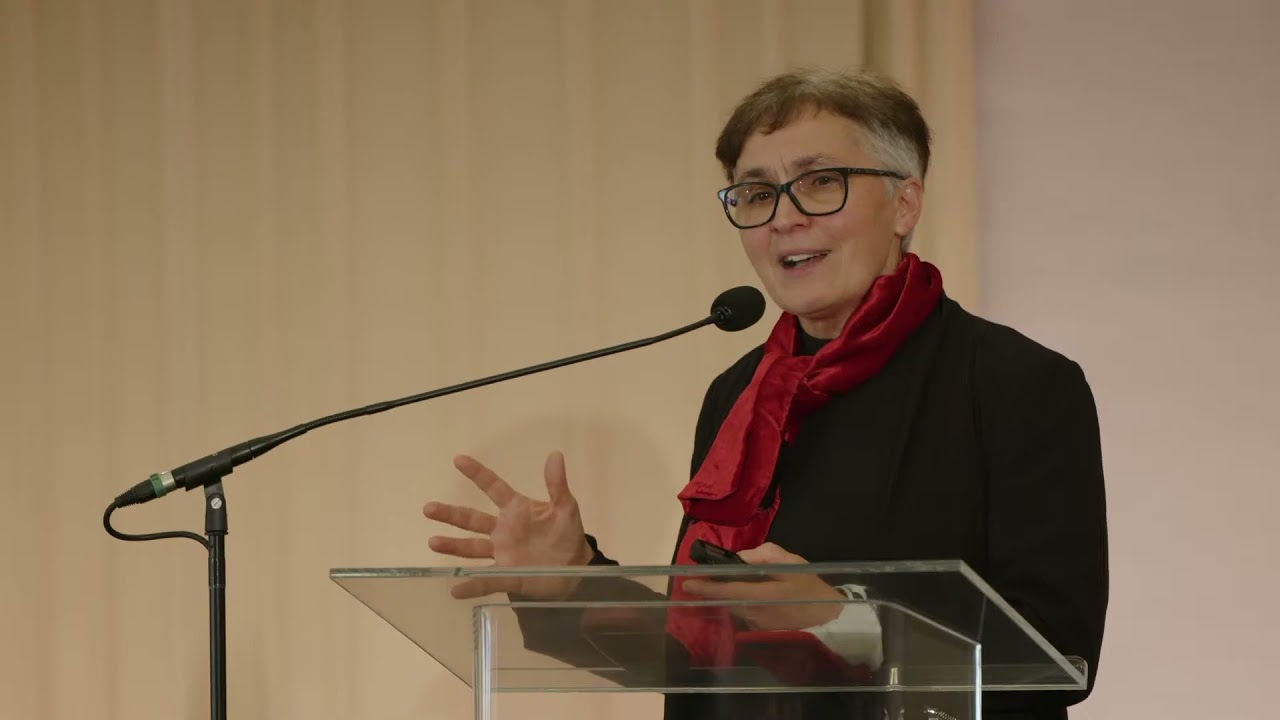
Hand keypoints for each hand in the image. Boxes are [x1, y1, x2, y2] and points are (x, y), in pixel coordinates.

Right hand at [423, 451, 593, 599]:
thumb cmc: (568, 536)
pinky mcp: (508, 577)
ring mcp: (502, 554)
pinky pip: (487, 581)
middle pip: (472, 519)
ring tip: (433, 542)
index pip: (493, 488)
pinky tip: (455, 590)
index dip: (477, 474)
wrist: (576, 570)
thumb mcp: (566, 508)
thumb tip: (555, 455)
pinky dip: (471, 586)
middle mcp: (503, 531)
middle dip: (450, 514)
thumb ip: (557, 485)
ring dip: (453, 546)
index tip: (458, 460)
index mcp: (516, 510)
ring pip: (472, 548)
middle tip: (428, 509)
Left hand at [680, 543, 844, 630]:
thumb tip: (741, 557)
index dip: (706, 588)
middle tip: (702, 576)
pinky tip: (743, 592)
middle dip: (712, 589)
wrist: (828, 614)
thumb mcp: (791, 563)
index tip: (688, 583)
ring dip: (725, 594)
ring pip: (732, 605)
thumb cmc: (809, 586)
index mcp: (763, 595)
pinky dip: (737, 601)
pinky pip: (742, 611)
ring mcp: (757, 623)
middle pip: (726, 599)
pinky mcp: (759, 628)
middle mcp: (756, 613)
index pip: (728, 591)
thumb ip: (764, 556)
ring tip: (722, 580)